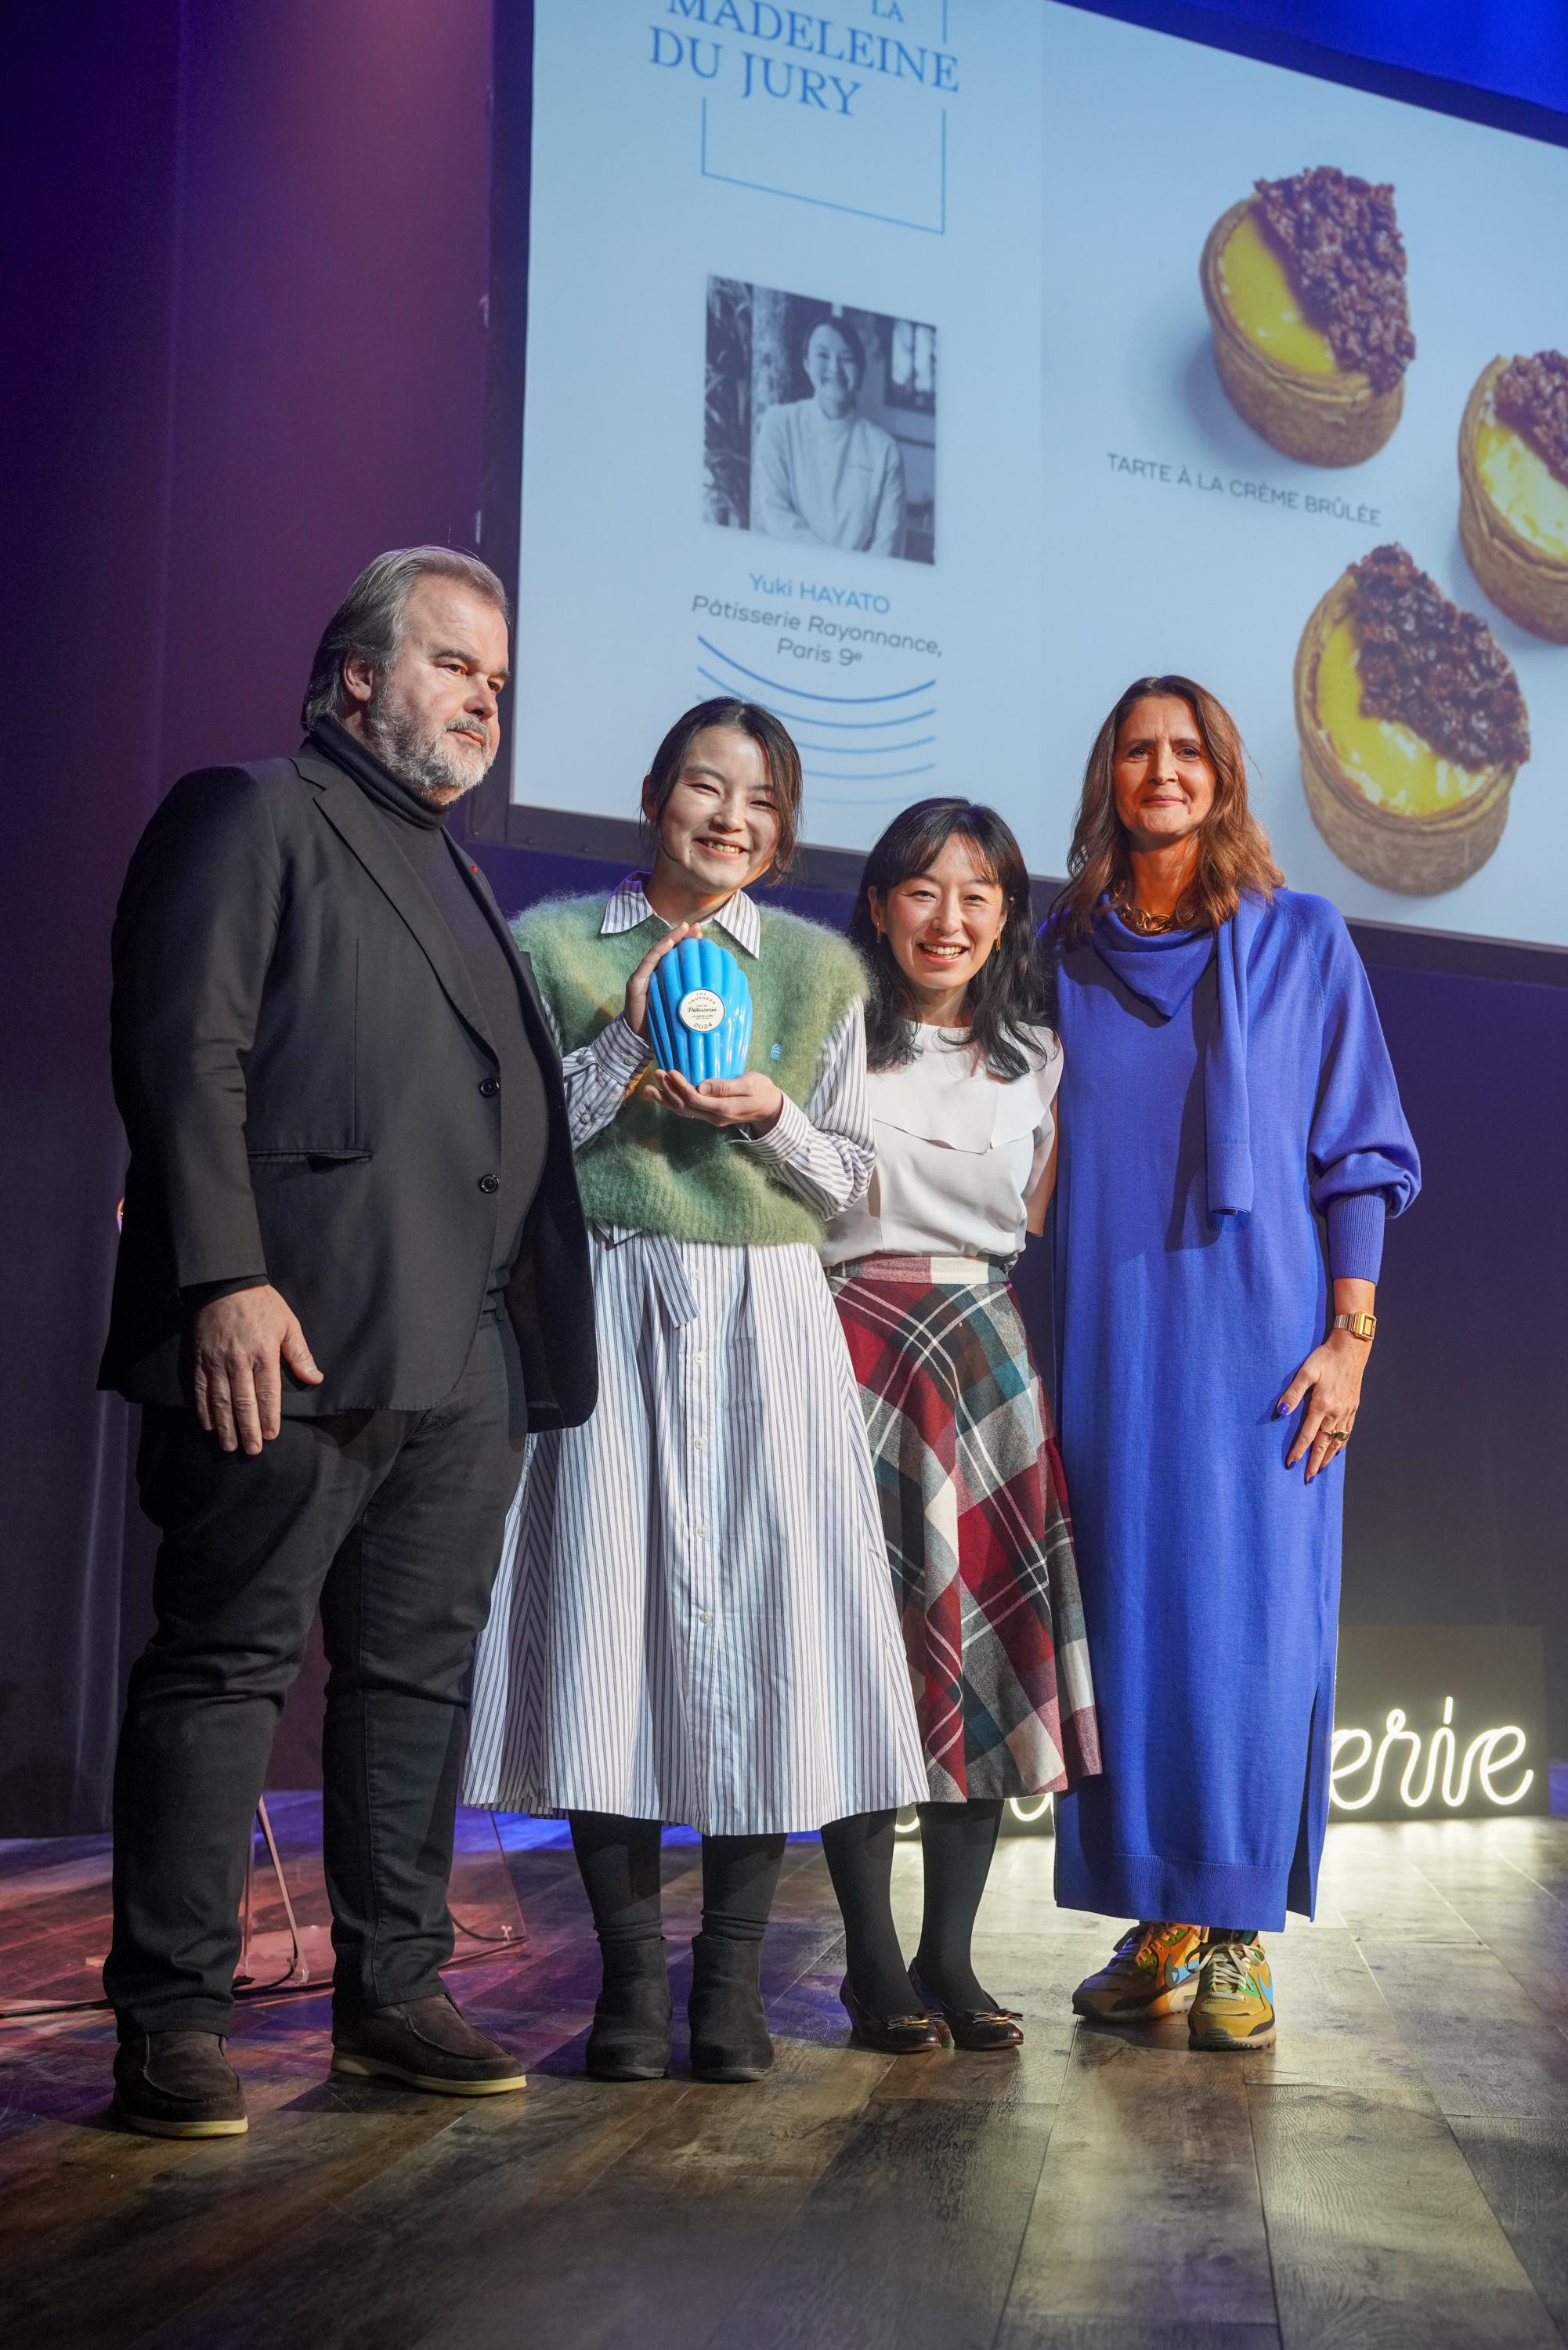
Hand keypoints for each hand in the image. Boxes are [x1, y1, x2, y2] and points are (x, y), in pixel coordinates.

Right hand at [192, 1284, 322, 1454]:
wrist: (224, 1284)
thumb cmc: (262, 1304)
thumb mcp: (288, 1323)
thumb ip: (300, 1353)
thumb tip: (315, 1379)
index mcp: (264, 1353)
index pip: (268, 1392)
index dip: (269, 1416)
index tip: (270, 1435)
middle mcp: (239, 1361)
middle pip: (243, 1402)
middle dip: (248, 1429)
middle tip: (251, 1450)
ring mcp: (217, 1361)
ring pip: (220, 1400)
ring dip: (225, 1426)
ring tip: (229, 1445)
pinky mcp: (200, 1359)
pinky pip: (201, 1389)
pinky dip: (203, 1409)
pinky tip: (208, 1425)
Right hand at [624, 922, 702, 1041]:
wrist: (639, 1037)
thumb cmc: (663, 1022)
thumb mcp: (681, 1006)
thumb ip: (692, 995)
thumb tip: (717, 990)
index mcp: (664, 976)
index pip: (676, 955)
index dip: (688, 943)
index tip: (703, 936)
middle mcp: (653, 971)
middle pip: (668, 948)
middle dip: (682, 935)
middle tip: (697, 927)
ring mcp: (643, 974)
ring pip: (658, 951)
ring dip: (672, 938)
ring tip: (684, 929)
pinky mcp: (636, 981)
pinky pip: (648, 963)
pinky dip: (658, 952)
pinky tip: (669, 944)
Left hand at [649, 1070, 783, 1132]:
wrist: (770, 1107)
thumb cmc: (762, 1091)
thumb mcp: (748, 1085)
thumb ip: (725, 1086)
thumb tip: (702, 1086)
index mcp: (723, 1108)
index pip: (694, 1099)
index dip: (680, 1086)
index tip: (671, 1072)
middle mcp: (714, 1117)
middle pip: (685, 1106)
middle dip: (669, 1090)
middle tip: (657, 1074)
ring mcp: (711, 1118)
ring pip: (683, 1111)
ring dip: (666, 1099)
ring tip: (650, 1088)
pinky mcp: (710, 1114)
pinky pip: (688, 1110)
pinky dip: (673, 1103)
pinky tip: (663, 1096)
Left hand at [1277, 1331, 1367, 1481]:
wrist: (1351, 1349)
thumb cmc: (1325, 1358)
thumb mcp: (1306, 1371)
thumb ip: (1293, 1392)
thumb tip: (1281, 1412)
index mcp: (1322, 1405)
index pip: (1308, 1434)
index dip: (1299, 1450)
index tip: (1291, 1463)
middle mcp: (1336, 1412)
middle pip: (1324, 1443)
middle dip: (1314, 1461)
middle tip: (1307, 1477)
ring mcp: (1346, 1411)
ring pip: (1337, 1440)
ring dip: (1328, 1456)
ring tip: (1319, 1469)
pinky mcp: (1353, 1408)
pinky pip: (1347, 1431)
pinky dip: (1341, 1444)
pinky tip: (1336, 1450)